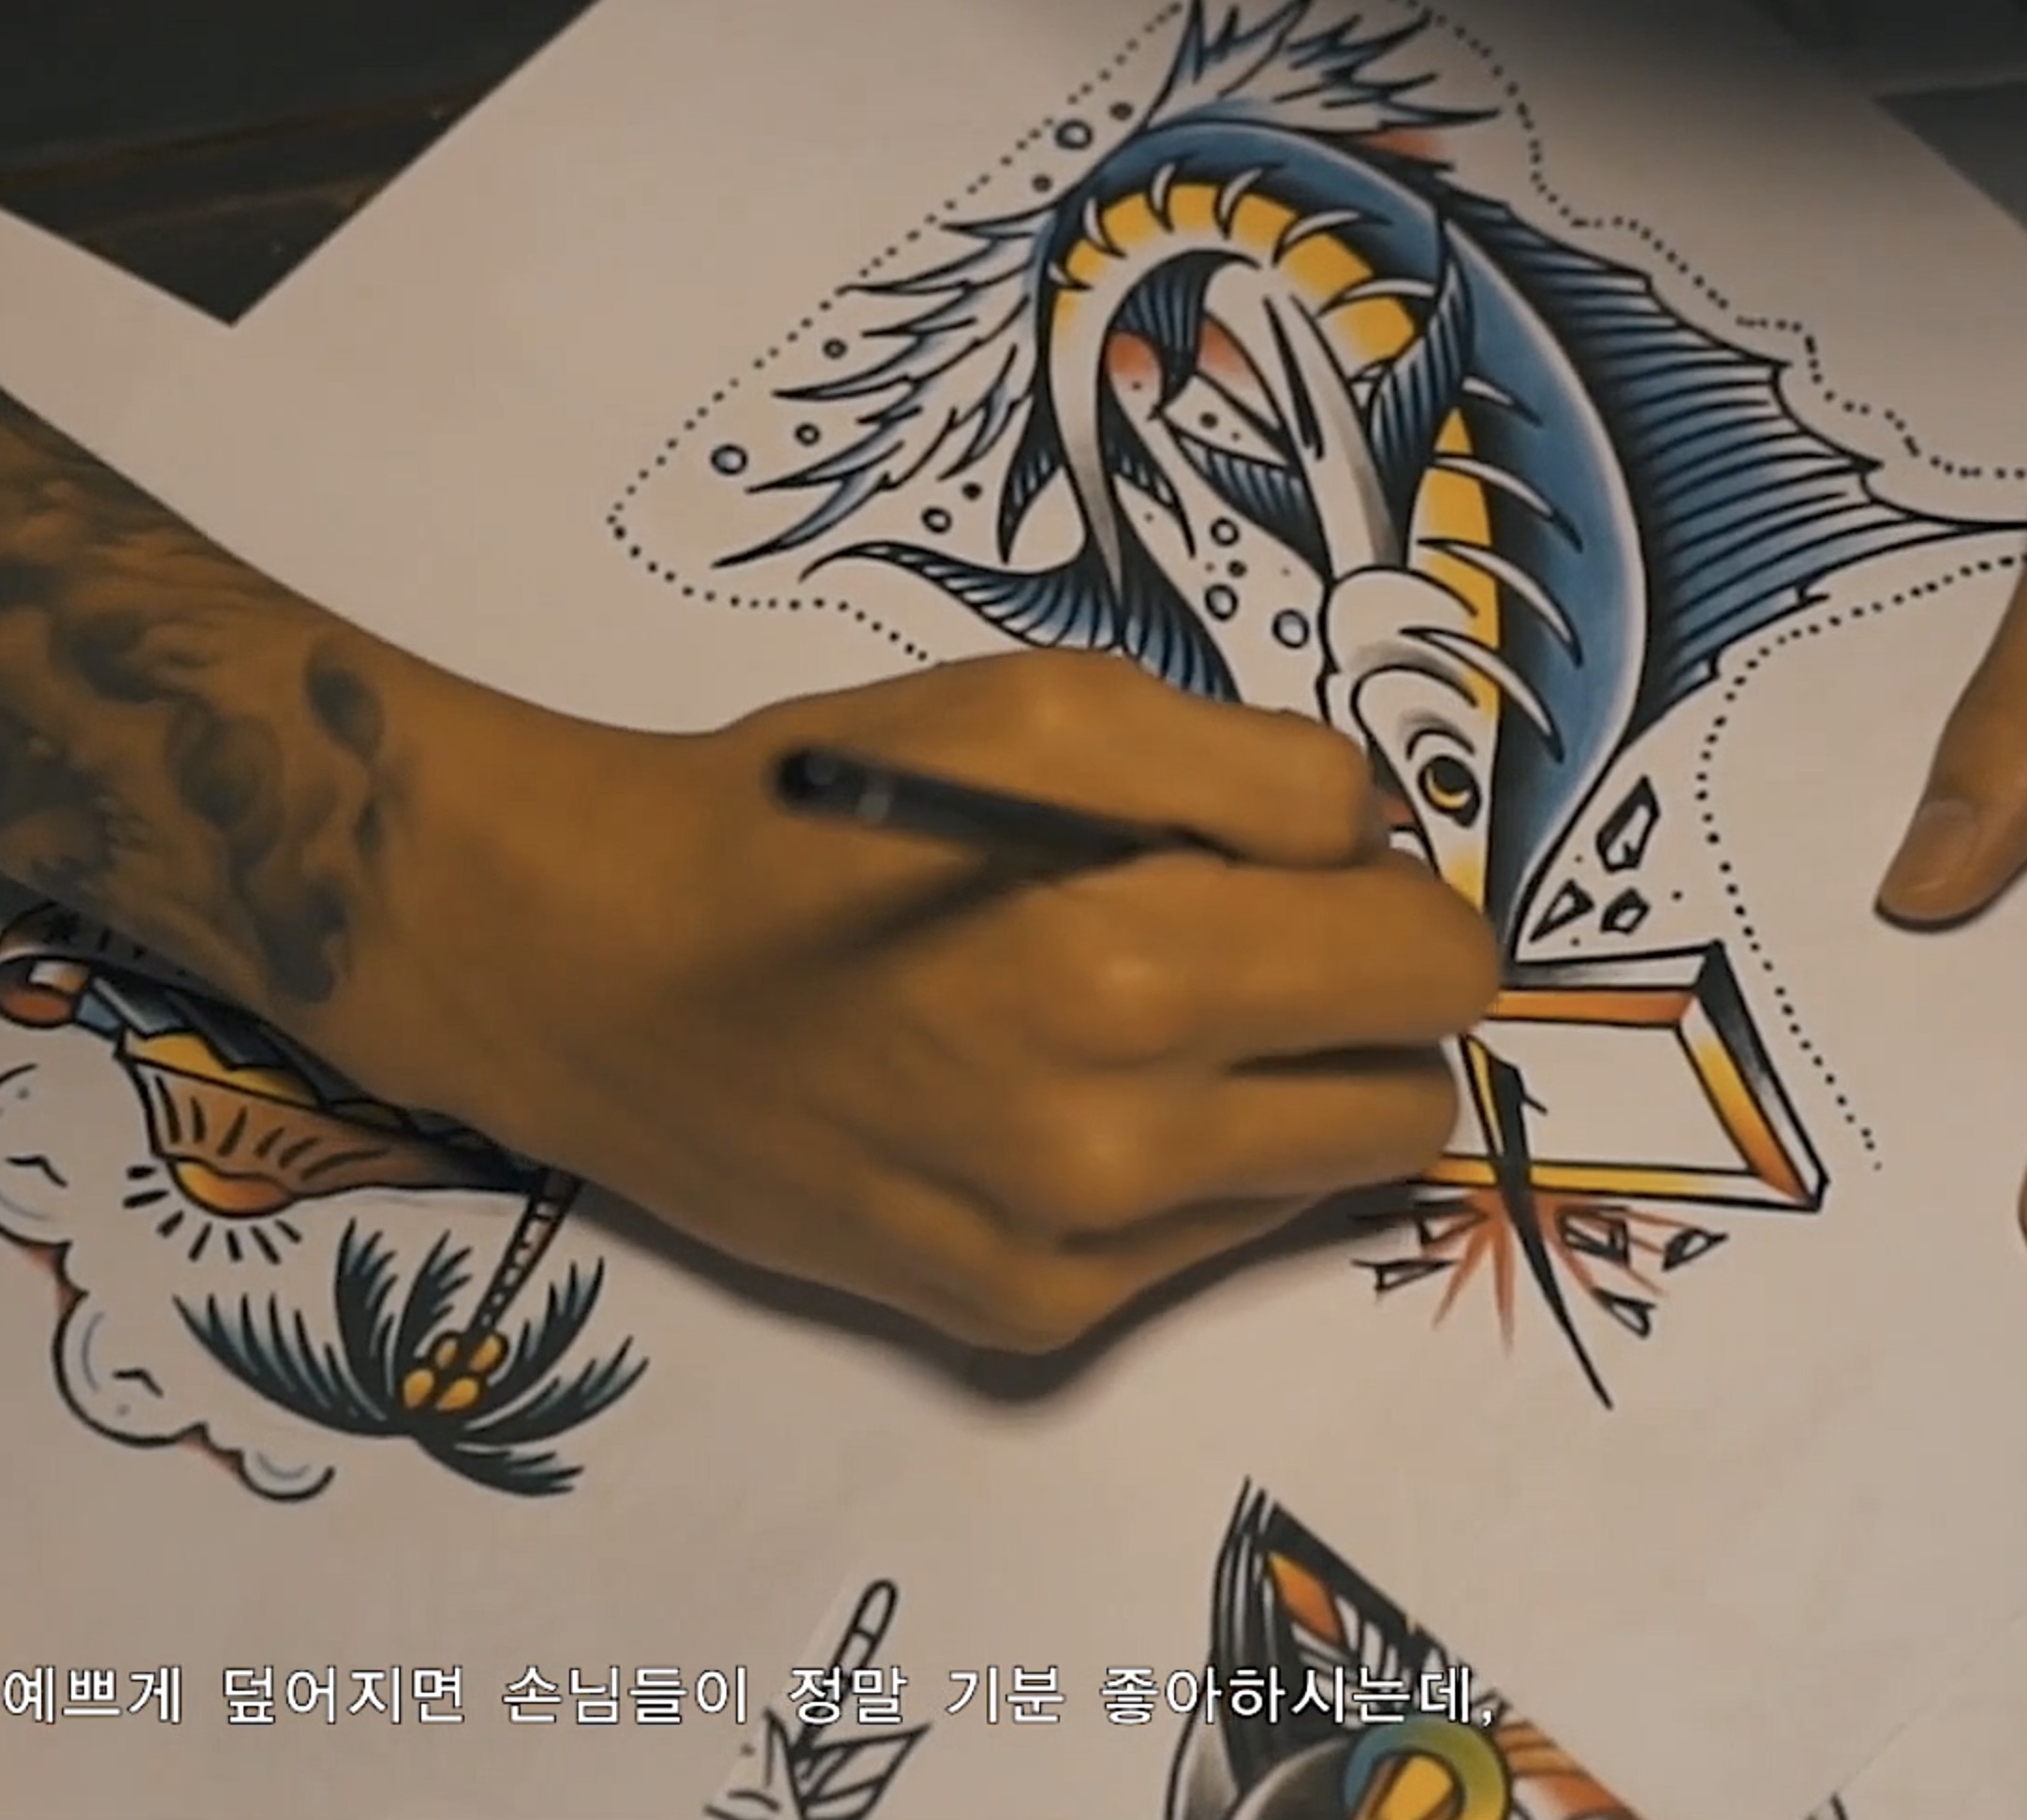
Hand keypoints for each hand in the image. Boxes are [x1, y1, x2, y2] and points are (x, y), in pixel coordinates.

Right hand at [313, 647, 1501, 1352]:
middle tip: (1237, 935)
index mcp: (1131, 960)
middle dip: (1361, 999)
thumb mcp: (1031, 705)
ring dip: (1286, 1086)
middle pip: (1414, 1088)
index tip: (1305, 866)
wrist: (592, 974)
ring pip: (1329, 1176)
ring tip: (1142, 1015)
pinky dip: (1182, 1167)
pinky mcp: (1025, 1320)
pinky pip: (1209, 1246)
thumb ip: (1254, 769)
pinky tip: (1057, 1098)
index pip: (1434, 962)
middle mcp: (1122, 1138)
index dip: (1389, 892)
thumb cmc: (805, 814)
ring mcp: (1074, 1250)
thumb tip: (1387, 843)